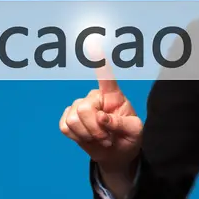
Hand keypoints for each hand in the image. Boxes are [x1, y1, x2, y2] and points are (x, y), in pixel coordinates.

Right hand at [59, 57, 142, 172]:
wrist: (117, 155)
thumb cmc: (129, 138)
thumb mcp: (134, 131)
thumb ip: (120, 123)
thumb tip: (102, 118)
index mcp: (113, 96)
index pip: (106, 78)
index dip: (99, 62)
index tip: (93, 43)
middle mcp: (95, 98)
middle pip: (84, 107)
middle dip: (94, 128)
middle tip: (107, 138)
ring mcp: (80, 108)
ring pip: (73, 119)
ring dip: (87, 134)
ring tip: (99, 139)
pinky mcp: (70, 120)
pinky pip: (64, 126)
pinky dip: (76, 136)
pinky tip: (86, 138)